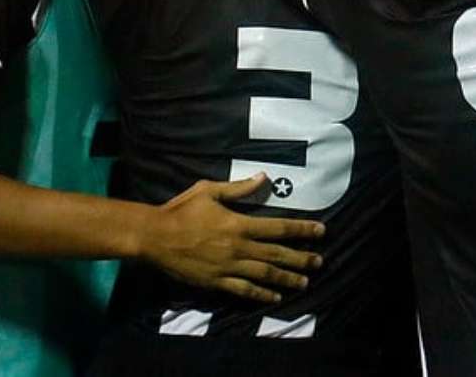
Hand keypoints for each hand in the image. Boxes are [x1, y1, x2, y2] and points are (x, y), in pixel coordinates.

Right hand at [139, 173, 324, 303]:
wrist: (154, 237)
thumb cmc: (181, 210)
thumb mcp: (209, 191)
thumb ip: (239, 188)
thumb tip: (264, 178)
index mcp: (239, 224)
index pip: (279, 228)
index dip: (302, 230)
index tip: (321, 231)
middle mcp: (238, 248)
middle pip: (277, 255)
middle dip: (301, 259)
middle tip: (320, 261)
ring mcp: (228, 267)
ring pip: (264, 276)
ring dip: (287, 279)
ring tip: (304, 282)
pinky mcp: (216, 282)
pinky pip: (243, 291)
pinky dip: (261, 295)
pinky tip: (274, 298)